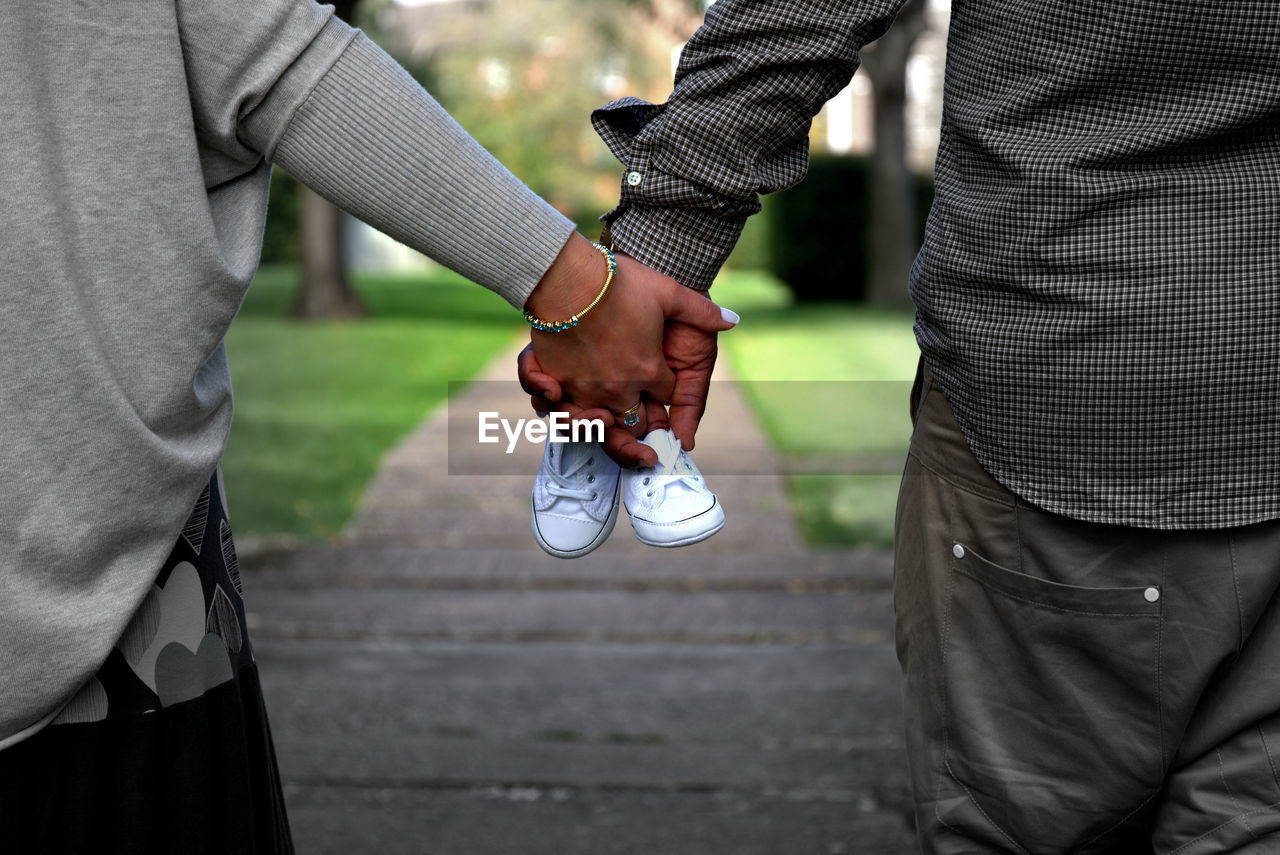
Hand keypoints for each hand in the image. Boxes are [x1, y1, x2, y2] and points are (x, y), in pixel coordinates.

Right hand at [522, 235, 735, 447]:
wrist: (567, 277)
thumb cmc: (618, 282)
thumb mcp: (668, 292)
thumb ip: (702, 311)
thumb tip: (733, 320)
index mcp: (650, 371)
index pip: (667, 395)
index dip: (666, 387)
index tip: (662, 379)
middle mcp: (621, 388)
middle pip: (637, 420)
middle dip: (643, 419)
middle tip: (644, 418)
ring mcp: (588, 389)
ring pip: (604, 422)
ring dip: (610, 421)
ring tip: (611, 415)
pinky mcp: (559, 383)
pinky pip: (567, 412)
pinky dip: (572, 412)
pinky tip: (575, 403)